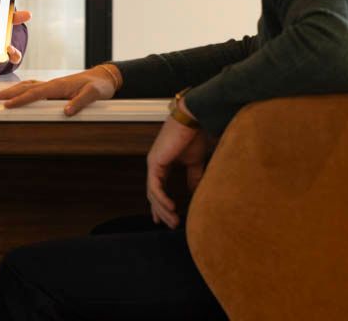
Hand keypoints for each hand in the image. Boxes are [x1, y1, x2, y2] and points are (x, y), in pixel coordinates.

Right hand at [0, 62, 118, 114]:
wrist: (104, 77)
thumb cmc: (99, 86)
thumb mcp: (94, 94)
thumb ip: (81, 102)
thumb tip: (66, 112)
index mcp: (59, 85)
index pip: (35, 93)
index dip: (21, 99)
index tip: (7, 104)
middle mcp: (52, 84)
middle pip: (26, 87)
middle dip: (8, 93)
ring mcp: (52, 85)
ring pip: (28, 86)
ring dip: (12, 90)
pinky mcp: (54, 88)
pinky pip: (34, 88)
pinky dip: (22, 89)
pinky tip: (18, 93)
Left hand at [146, 112, 209, 228]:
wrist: (192, 120)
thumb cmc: (193, 136)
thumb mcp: (194, 162)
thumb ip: (193, 177)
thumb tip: (194, 192)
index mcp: (163, 164)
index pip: (158, 189)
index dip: (161, 205)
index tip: (165, 219)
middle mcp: (155, 165)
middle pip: (154, 194)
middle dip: (161, 211)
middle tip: (170, 225)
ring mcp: (153, 164)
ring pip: (153, 193)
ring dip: (162, 209)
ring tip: (173, 221)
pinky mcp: (155, 162)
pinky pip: (155, 186)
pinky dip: (161, 199)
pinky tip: (171, 208)